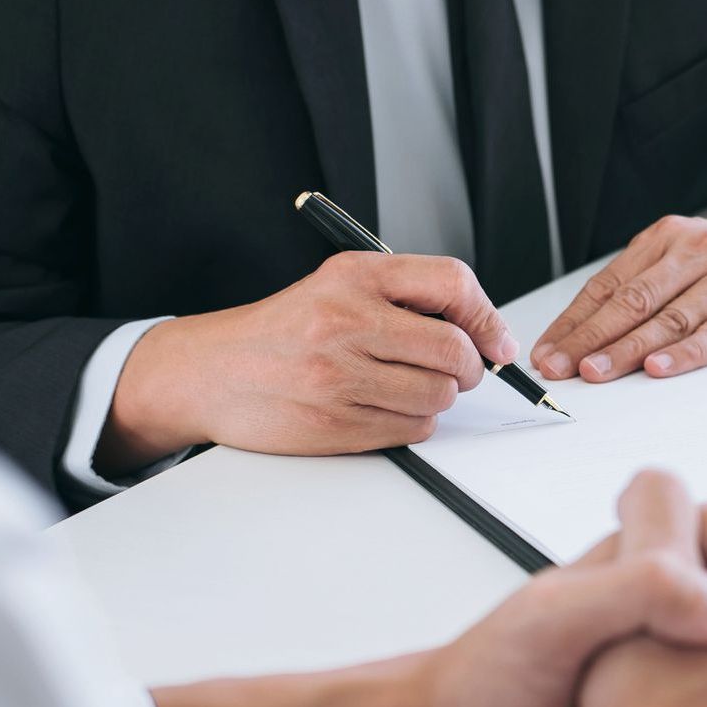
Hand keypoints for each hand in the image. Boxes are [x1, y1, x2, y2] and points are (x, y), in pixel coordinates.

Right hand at [99, 253, 515, 471]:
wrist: (211, 373)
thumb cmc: (284, 330)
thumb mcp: (338, 286)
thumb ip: (406, 297)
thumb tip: (482, 332)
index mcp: (354, 277)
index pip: (452, 283)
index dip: (486, 317)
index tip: (496, 342)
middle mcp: (346, 321)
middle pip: (454, 350)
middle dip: (468, 367)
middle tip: (458, 371)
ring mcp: (339, 376)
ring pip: (438, 395)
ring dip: (438, 398)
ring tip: (406, 386)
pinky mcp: (335, 423)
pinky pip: (412, 429)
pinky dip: (412, 423)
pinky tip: (382, 408)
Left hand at [530, 200, 706, 382]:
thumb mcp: (691, 254)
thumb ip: (648, 283)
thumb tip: (588, 333)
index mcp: (670, 238)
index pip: (610, 283)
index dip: (574, 320)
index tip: (548, 351)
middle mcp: (698, 252)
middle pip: (633, 301)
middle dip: (590, 337)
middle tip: (559, 367)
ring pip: (670, 319)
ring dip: (627, 350)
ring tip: (595, 373)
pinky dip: (686, 354)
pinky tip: (659, 369)